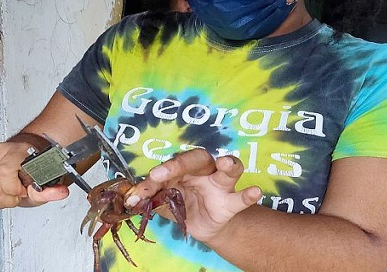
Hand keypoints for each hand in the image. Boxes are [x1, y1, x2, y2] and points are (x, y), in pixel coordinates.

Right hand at [0, 141, 68, 208]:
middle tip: (19, 194)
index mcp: (18, 150)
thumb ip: (50, 189)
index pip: (4, 171)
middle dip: (7, 197)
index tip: (24, 191)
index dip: (14, 188)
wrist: (28, 154)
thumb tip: (60, 193)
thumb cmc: (36, 165)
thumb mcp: (45, 179)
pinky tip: (2, 194)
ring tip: (11, 194)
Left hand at [124, 149, 261, 242]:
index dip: (152, 180)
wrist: (203, 227)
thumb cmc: (184, 206)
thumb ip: (151, 199)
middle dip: (178, 164)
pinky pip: (241, 198)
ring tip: (224, 164)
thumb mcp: (165, 204)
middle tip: (162, 173)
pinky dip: (248, 194)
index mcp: (184, 169)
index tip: (137, 194)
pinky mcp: (231, 202)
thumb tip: (130, 200)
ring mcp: (221, 185)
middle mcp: (204, 171)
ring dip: (228, 164)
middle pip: (196, 159)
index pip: (169, 168)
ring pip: (228, 169)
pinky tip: (255, 191)